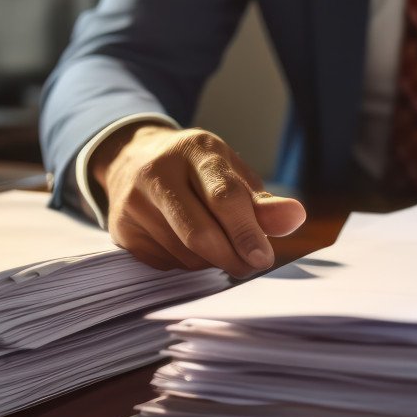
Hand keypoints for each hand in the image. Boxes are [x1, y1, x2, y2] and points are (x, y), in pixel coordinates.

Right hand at [91, 123, 305, 275]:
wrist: (134, 159)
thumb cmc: (198, 172)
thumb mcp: (233, 175)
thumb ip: (263, 203)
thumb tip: (295, 218)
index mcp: (195, 150)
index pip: (224, 196)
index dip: (246, 231)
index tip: (263, 258)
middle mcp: (157, 172)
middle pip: (199, 232)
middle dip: (231, 256)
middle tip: (251, 265)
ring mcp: (133, 202)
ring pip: (185, 253)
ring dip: (211, 261)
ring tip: (218, 245)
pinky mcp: (121, 230)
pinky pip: (166, 263)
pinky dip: (187, 264)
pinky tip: (189, 247)